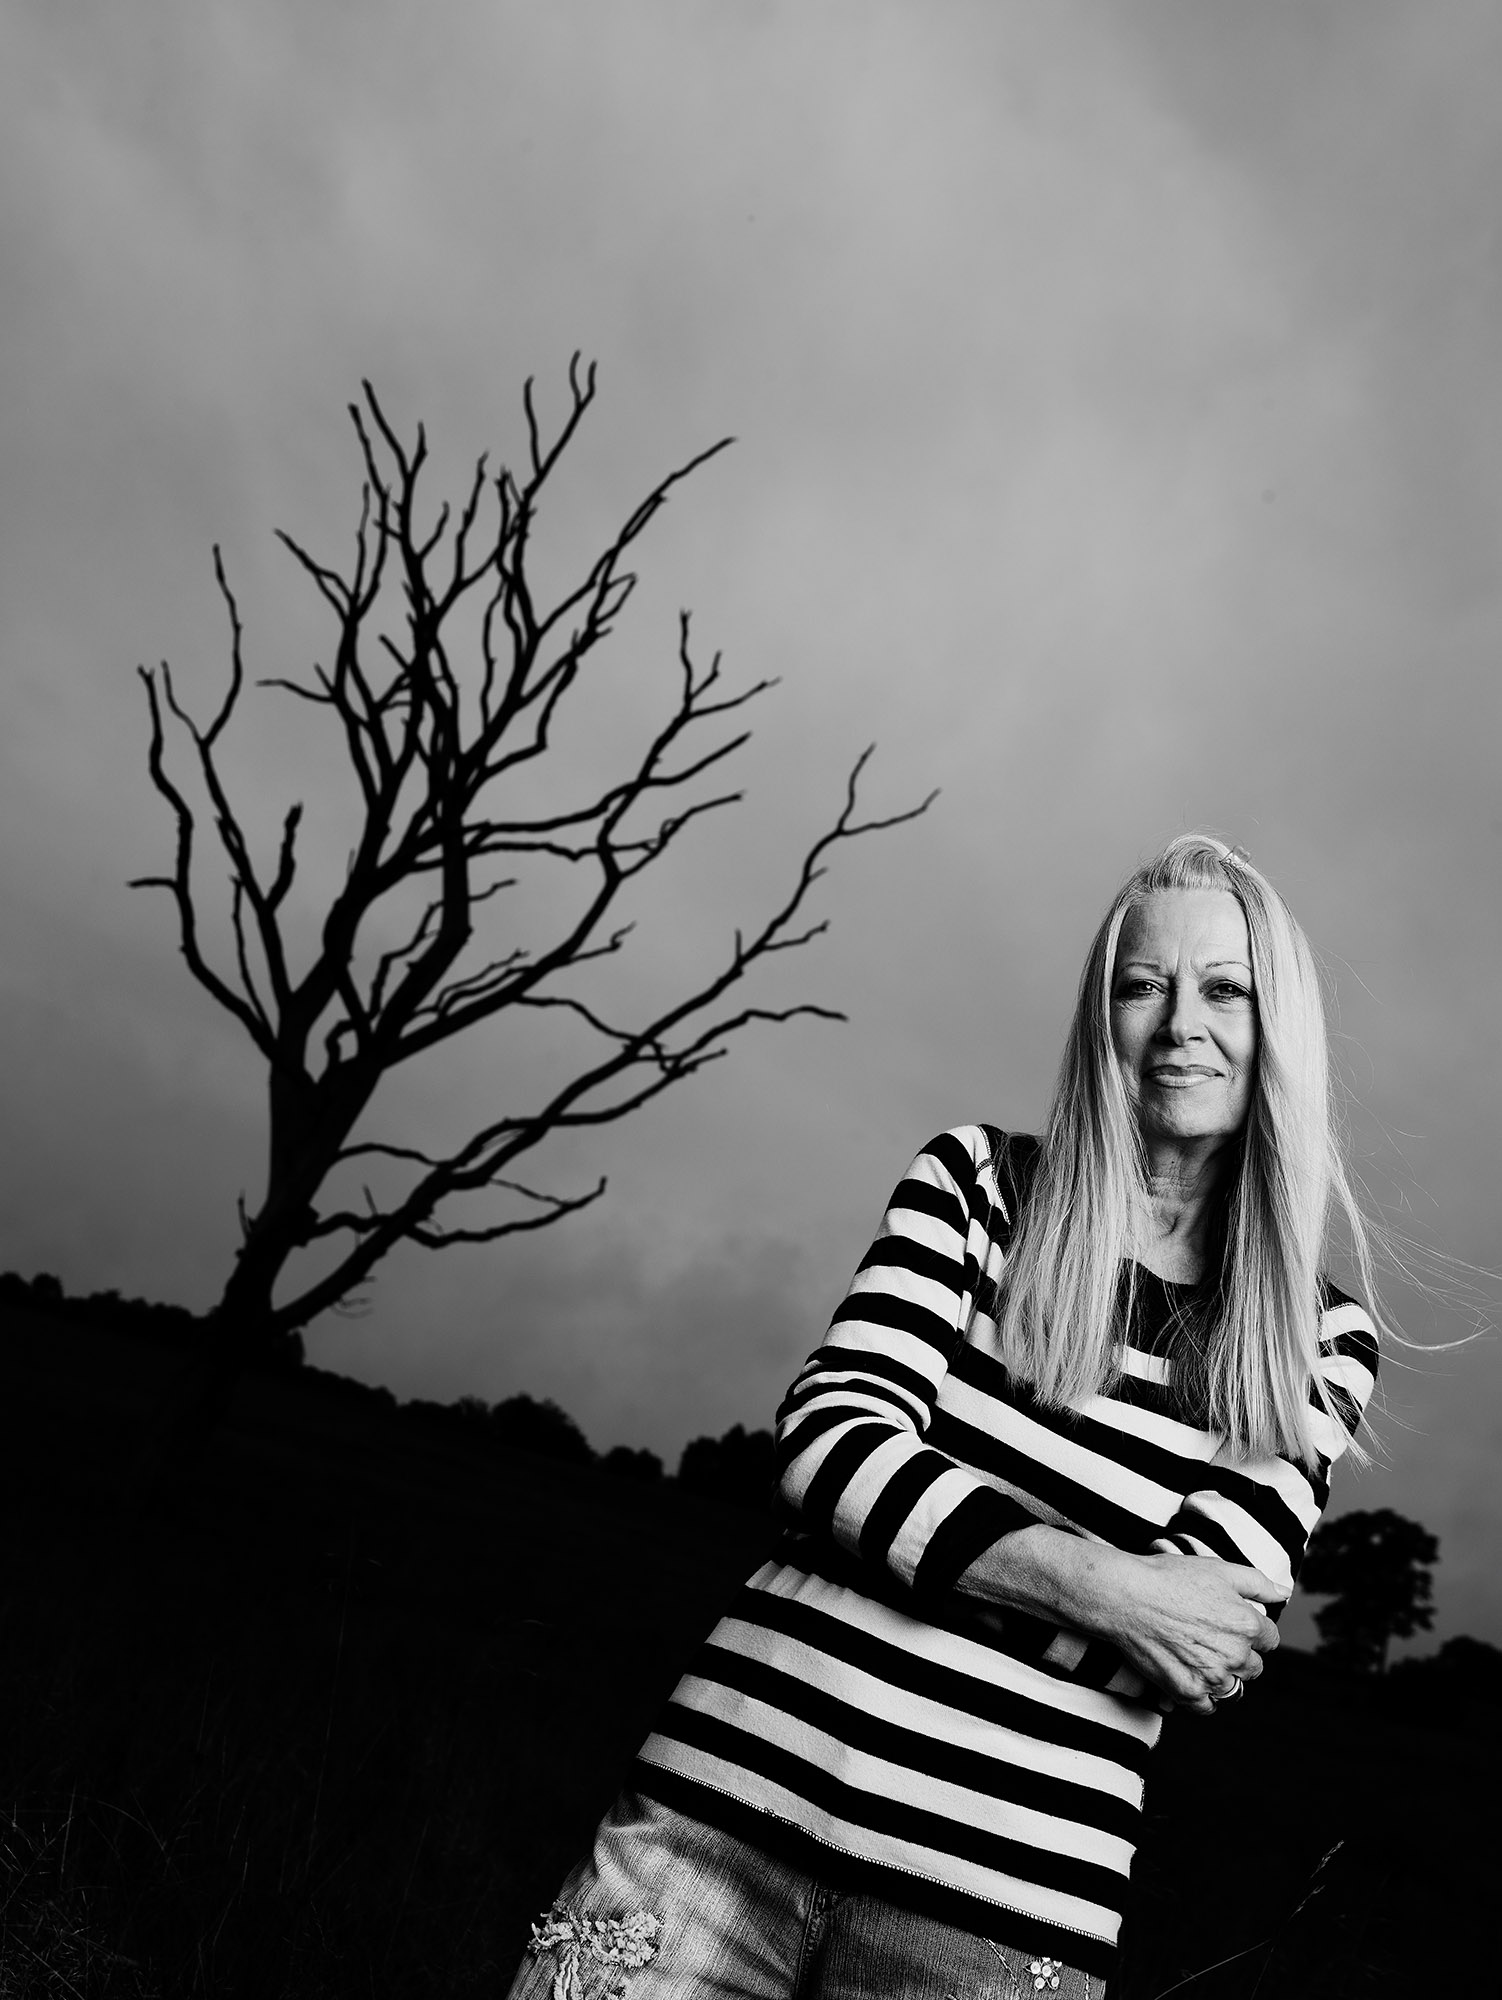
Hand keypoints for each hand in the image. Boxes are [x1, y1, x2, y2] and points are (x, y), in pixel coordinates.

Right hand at [1076, 1546, 1286, 1715]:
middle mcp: (1235, 1654)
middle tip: (1210, 1639)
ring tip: (1197, 1656)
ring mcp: (1212, 1677)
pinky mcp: (1188, 1692)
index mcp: (1247, 1624)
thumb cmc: (1169, 1577)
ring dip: (1221, 1676)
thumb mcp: (1218, 1568)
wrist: (1127, 1597)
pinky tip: (1188, 1675)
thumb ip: (1258, 1582)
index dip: (1252, 1630)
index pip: (1270, 1639)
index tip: (1231, 1624)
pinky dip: (1202, 1696)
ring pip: (1233, 1688)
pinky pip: (1208, 1707)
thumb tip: (1285, 1593)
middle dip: (1239, 1655)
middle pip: (1254, 1667)